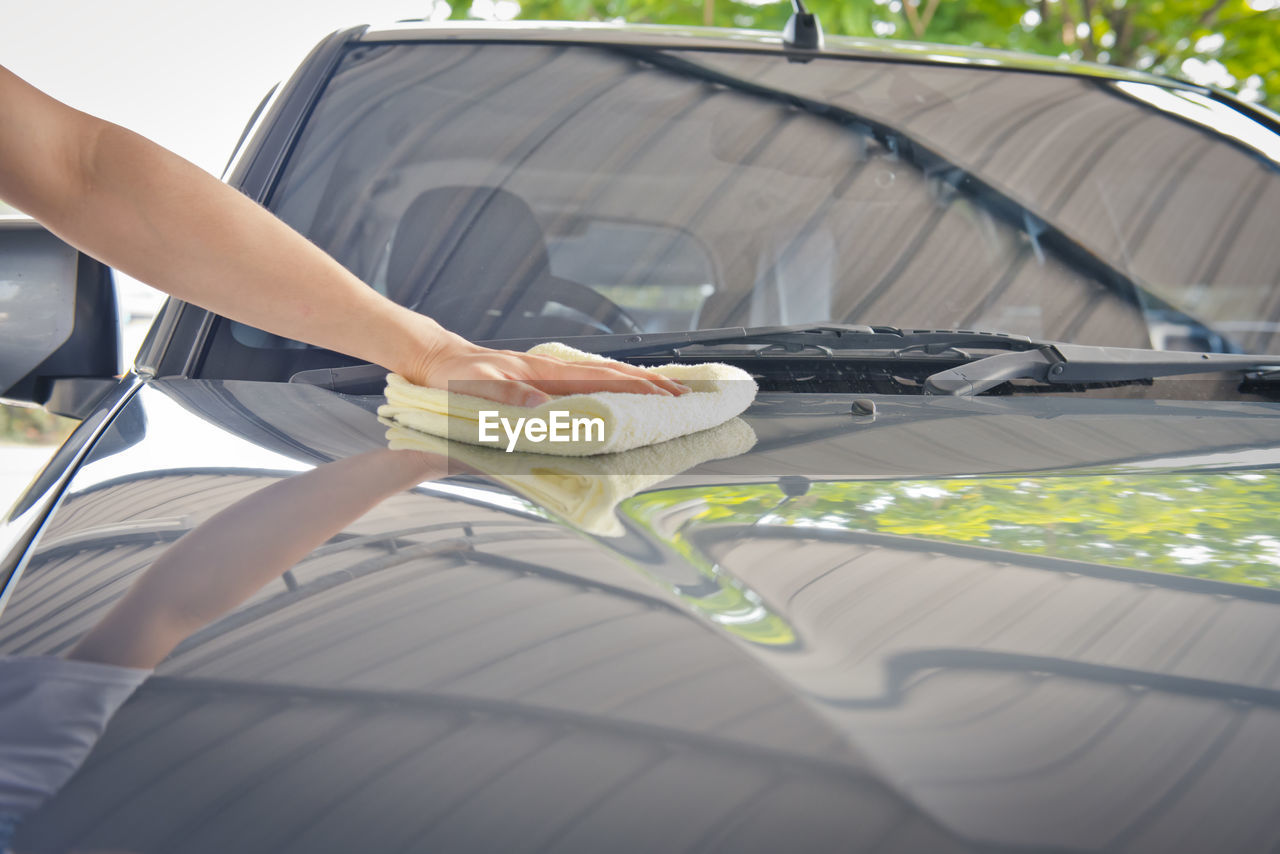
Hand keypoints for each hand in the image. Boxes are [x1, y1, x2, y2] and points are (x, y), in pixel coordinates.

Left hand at [407, 332, 689, 406]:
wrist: (437, 360)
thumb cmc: (452, 378)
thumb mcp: (472, 390)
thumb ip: (506, 400)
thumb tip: (543, 408)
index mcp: (543, 374)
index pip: (601, 380)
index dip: (638, 389)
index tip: (670, 398)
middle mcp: (553, 371)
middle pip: (614, 376)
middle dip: (653, 386)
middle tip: (687, 398)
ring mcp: (551, 374)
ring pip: (605, 377)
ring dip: (639, 386)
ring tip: (670, 396)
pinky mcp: (544, 380)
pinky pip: (588, 383)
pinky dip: (614, 388)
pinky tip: (626, 397)